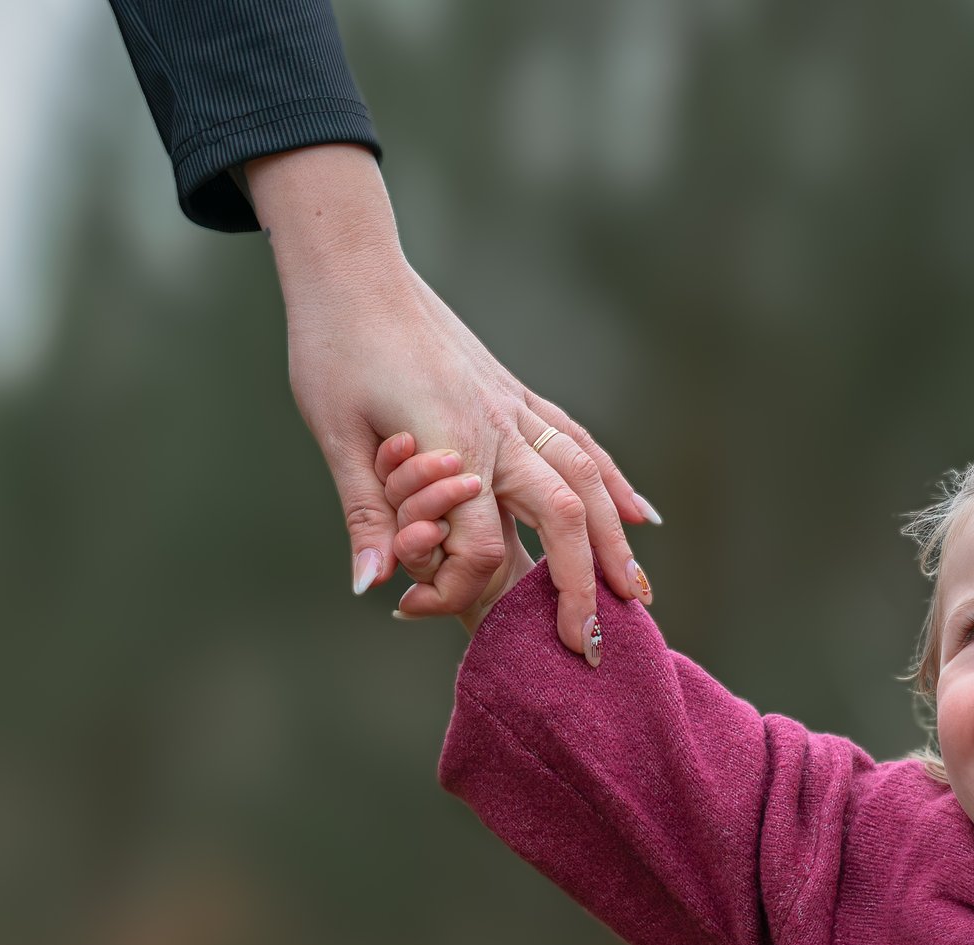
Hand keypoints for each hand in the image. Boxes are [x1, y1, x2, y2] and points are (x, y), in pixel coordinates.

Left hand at [242, 144, 656, 661]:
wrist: (354, 266)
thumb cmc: (335, 346)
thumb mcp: (334, 431)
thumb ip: (365, 512)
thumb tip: (372, 585)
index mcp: (450, 440)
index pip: (475, 541)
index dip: (452, 589)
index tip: (410, 611)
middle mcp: (498, 427)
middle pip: (564, 517)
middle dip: (583, 588)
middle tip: (590, 649)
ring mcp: (516, 408)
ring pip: (589, 481)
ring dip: (617, 542)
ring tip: (636, 596)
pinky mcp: (517, 394)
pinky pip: (581, 444)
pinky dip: (615, 484)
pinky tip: (640, 516)